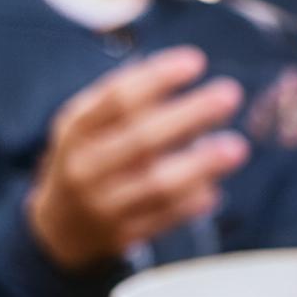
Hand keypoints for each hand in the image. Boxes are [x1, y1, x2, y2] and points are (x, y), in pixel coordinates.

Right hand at [28, 47, 249, 269]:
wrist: (59, 228)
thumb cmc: (88, 157)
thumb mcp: (85, 124)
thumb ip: (123, 97)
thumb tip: (183, 64)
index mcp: (75, 130)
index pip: (116, 99)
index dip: (156, 78)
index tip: (196, 61)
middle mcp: (85, 167)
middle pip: (142, 138)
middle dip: (189, 115)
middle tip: (230, 94)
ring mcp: (103, 204)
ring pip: (156, 185)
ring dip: (200, 165)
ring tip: (237, 146)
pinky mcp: (123, 235)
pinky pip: (164, 218)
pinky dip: (191, 203)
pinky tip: (213, 190)